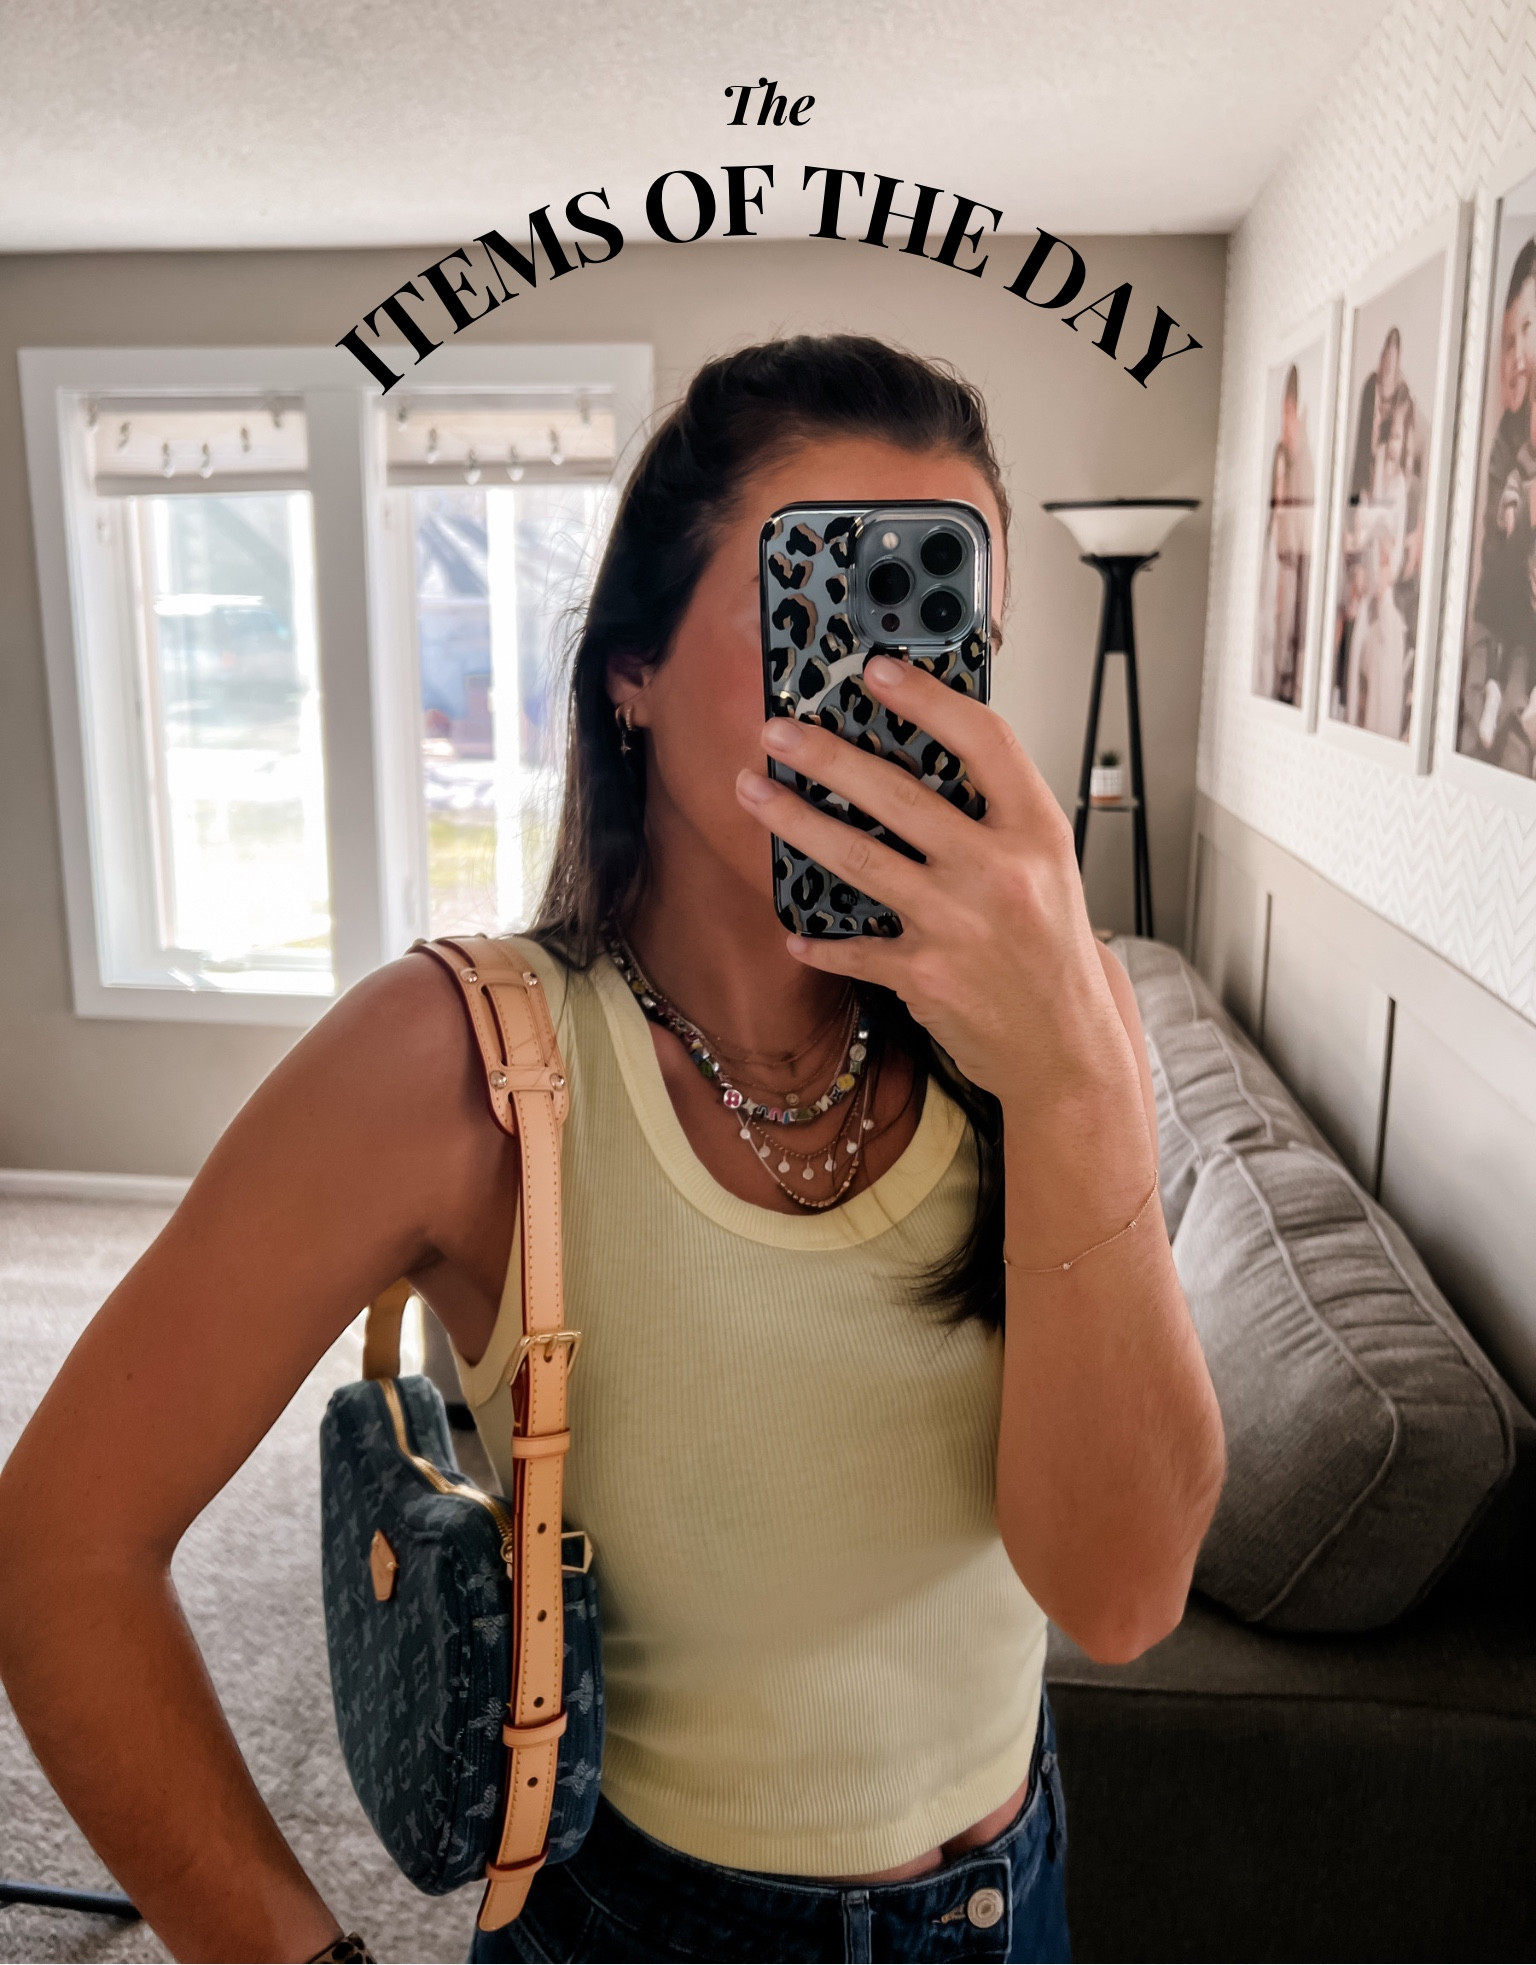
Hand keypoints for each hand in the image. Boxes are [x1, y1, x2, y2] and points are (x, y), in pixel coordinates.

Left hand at [734, 656, 1141, 1123]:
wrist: (1063, 1045)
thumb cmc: (1049, 948)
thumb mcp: (1046, 867)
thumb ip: (995, 816)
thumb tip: (918, 759)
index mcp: (1036, 831)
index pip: (983, 741)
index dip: (927, 699)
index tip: (877, 672)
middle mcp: (998, 871)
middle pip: (898, 796)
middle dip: (826, 757)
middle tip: (778, 732)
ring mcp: (957, 923)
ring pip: (856, 859)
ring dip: (794, 822)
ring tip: (753, 792)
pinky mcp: (923, 974)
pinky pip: (852, 948)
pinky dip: (820, 942)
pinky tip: (795, 933)